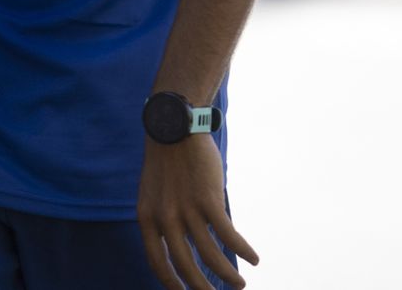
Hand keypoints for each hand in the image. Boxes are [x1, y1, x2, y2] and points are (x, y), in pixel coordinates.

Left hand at [137, 134, 257, 288]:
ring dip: (228, 274)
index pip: (157, 263)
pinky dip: (243, 250)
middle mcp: (165, 218)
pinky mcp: (208, 199)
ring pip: (211, 255)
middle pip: (185, 266)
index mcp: (147, 218)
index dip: (172, 283)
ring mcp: (187, 209)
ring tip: (240, 284)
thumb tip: (181, 246)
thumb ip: (163, 220)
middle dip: (202, 288)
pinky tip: (254, 259)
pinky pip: (228, 235)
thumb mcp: (154, 193)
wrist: (174, 127)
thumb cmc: (166, 161)